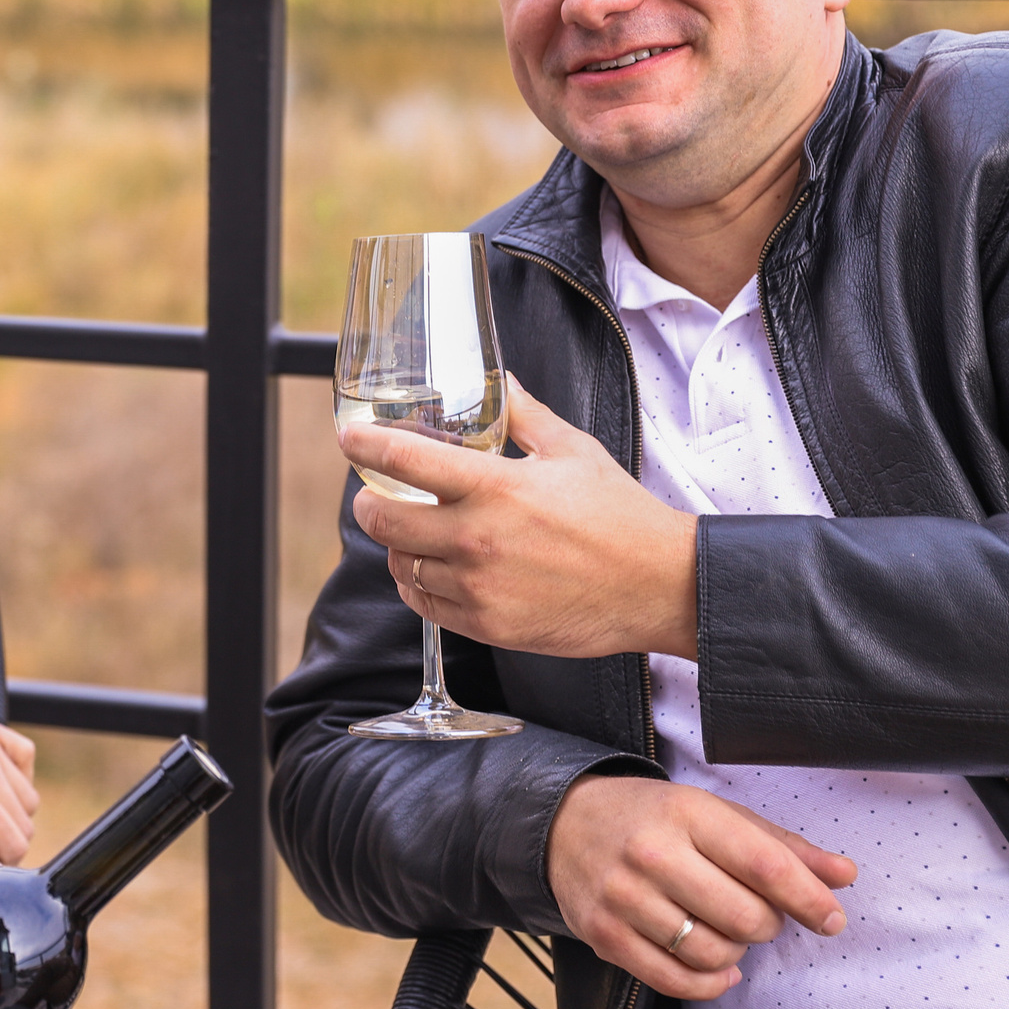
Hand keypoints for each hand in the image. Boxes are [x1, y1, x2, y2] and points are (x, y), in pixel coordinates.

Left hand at [342, 377, 699, 658]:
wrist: (659, 587)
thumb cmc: (620, 517)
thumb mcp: (572, 451)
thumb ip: (523, 415)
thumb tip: (500, 384)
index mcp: (495, 488)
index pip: (403, 459)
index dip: (364, 445)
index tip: (349, 438)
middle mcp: (477, 539)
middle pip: (382, 519)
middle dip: (369, 501)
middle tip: (375, 492)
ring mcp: (479, 587)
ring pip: (400, 564)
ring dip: (398, 545)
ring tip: (412, 530)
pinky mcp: (487, 625)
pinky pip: (425, 603)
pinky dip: (418, 583)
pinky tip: (432, 567)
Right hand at [549, 774, 855, 999]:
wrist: (564, 822)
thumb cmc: (655, 819)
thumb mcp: (716, 814)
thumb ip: (782, 847)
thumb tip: (845, 875)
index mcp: (686, 813)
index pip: (764, 864)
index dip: (809, 898)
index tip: (831, 918)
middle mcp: (651, 853)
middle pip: (744, 918)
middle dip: (767, 925)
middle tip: (759, 915)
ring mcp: (622, 897)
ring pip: (712, 954)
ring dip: (736, 953)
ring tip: (727, 933)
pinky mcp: (602, 934)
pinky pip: (674, 981)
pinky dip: (708, 983)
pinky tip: (716, 968)